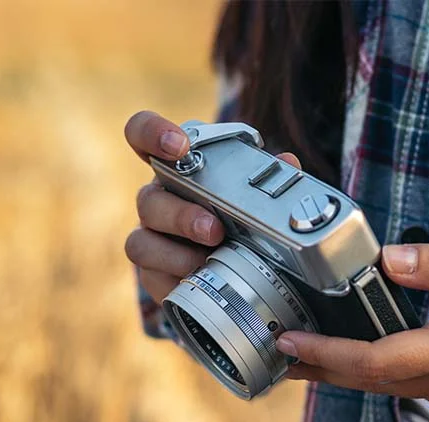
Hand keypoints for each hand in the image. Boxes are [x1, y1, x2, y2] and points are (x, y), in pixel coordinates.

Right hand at [123, 110, 298, 302]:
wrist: (236, 270)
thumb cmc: (240, 220)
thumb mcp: (258, 195)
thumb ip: (270, 176)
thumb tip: (288, 162)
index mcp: (177, 171)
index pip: (144, 135)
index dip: (152, 133)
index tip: (179, 145)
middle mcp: (158, 201)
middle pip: (148, 199)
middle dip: (181, 215)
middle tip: (214, 229)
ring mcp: (151, 239)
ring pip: (141, 242)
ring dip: (175, 254)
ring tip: (208, 261)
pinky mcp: (153, 275)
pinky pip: (150, 278)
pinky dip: (175, 281)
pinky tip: (198, 282)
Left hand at [277, 238, 428, 414]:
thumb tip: (387, 263)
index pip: (375, 360)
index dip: (325, 354)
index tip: (285, 342)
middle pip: (378, 383)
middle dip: (326, 369)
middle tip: (280, 354)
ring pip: (402, 390)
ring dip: (357, 373)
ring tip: (318, 353)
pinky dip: (393, 375)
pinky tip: (383, 356)